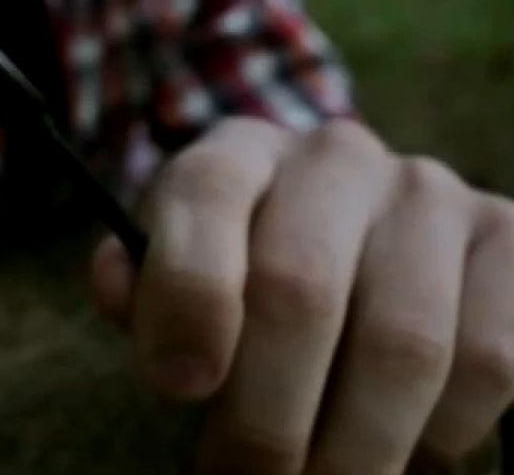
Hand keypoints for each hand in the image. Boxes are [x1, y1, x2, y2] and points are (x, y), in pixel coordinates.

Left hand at [90, 117, 513, 473]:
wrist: (352, 233)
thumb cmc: (240, 267)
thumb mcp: (176, 262)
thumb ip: (142, 283)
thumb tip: (120, 296)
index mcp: (237, 152)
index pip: (204, 195)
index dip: (187, 294)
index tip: (177, 389)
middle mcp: (334, 156)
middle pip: (299, 289)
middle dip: (265, 415)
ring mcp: (428, 194)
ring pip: (402, 343)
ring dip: (354, 447)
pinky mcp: (506, 240)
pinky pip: (489, 360)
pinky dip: (444, 432)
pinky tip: (403, 452)